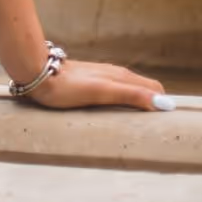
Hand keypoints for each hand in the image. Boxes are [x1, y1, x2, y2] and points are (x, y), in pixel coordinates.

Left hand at [19, 56, 173, 110]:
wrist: (38, 74)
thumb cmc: (68, 86)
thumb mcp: (103, 92)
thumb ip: (131, 95)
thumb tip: (163, 103)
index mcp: (121, 76)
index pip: (154, 88)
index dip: (161, 104)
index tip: (163, 124)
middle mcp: (114, 74)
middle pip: (142, 89)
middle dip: (152, 104)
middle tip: (152, 128)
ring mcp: (101, 77)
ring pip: (127, 90)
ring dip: (136, 103)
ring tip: (137, 124)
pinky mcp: (89, 82)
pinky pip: (113, 92)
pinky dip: (120, 102)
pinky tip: (113, 113)